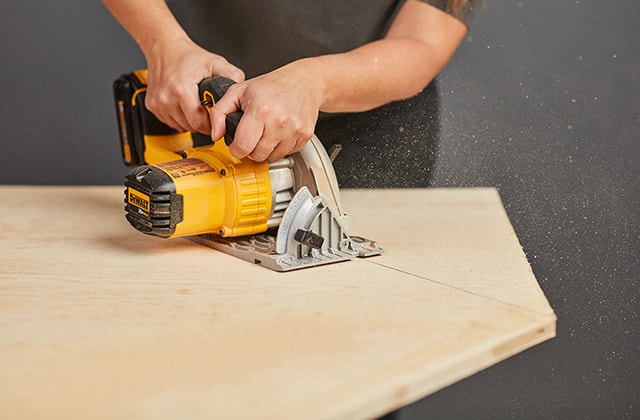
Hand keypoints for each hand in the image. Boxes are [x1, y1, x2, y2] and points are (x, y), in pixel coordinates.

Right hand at [144, 37, 244, 133]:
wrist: (164, 48)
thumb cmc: (187, 56)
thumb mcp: (215, 62)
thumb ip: (232, 76)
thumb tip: (242, 92)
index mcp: (181, 89)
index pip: (198, 123)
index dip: (211, 124)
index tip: (216, 119)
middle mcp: (166, 98)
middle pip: (190, 126)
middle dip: (202, 123)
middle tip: (207, 111)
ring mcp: (158, 104)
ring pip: (180, 126)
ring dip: (190, 121)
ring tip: (195, 106)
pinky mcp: (152, 106)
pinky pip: (171, 122)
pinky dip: (179, 118)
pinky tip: (184, 105)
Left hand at [209, 63, 323, 161]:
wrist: (304, 81)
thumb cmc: (272, 85)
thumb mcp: (238, 91)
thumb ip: (219, 112)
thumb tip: (215, 134)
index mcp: (260, 110)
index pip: (243, 147)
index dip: (236, 149)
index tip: (237, 144)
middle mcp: (279, 122)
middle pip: (257, 155)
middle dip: (251, 149)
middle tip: (252, 136)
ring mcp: (294, 130)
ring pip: (272, 157)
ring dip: (266, 149)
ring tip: (267, 132)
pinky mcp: (305, 135)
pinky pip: (288, 153)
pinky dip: (281, 147)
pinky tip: (280, 132)